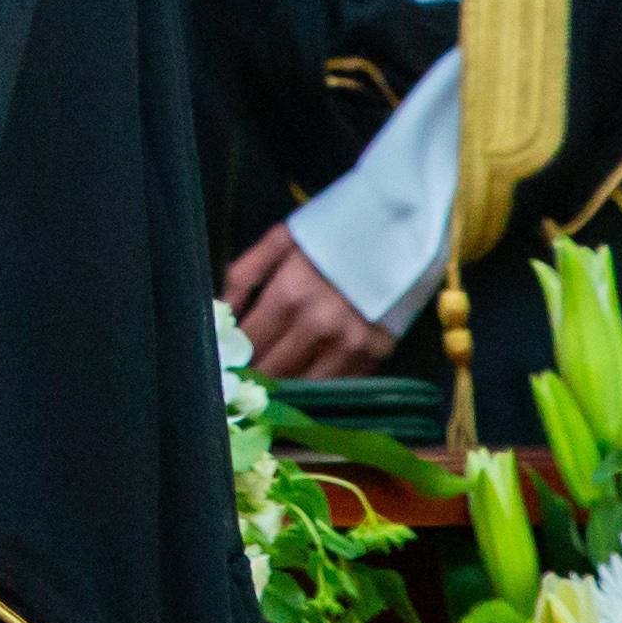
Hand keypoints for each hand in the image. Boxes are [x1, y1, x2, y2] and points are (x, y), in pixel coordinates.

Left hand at [226, 221, 395, 378]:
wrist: (400, 232)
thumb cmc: (334, 233)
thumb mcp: (282, 240)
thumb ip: (244, 274)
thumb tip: (221, 310)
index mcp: (289, 293)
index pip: (250, 342)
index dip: (233, 355)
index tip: (224, 362)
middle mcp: (319, 324)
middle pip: (273, 370)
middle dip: (254, 376)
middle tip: (242, 381)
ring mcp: (350, 344)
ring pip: (305, 386)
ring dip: (284, 390)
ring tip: (269, 390)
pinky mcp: (376, 355)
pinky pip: (339, 386)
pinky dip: (320, 389)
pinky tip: (305, 385)